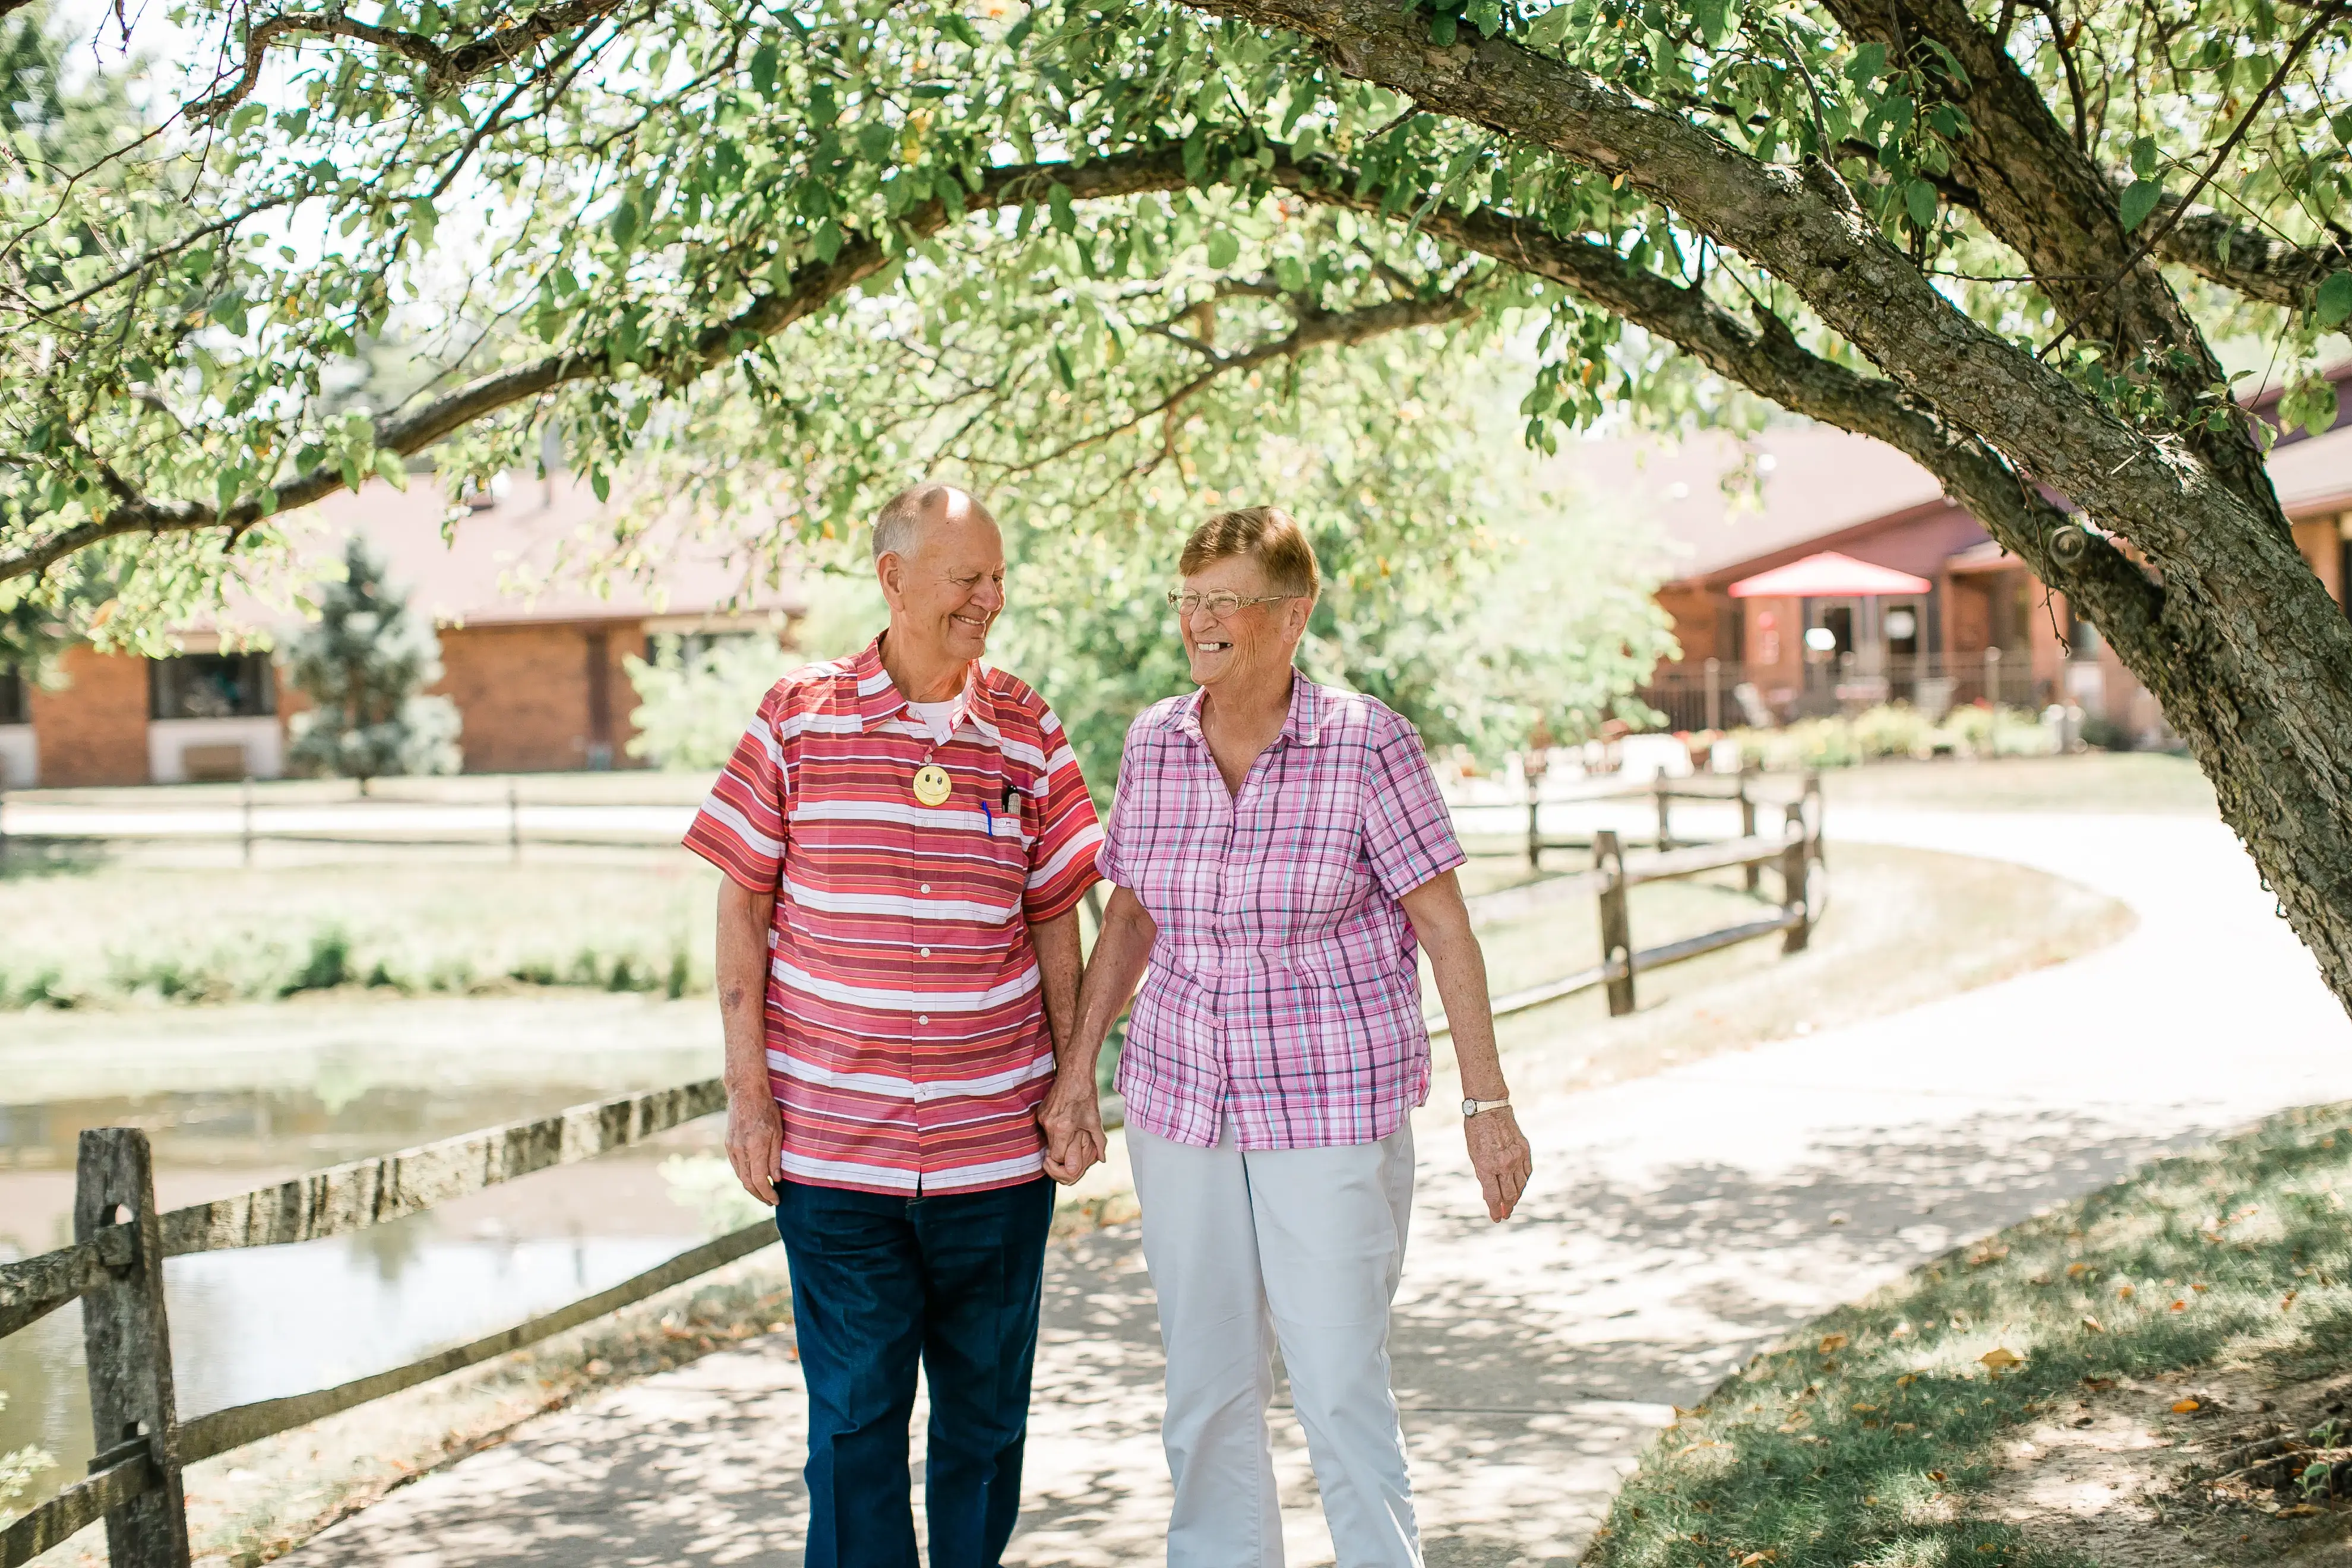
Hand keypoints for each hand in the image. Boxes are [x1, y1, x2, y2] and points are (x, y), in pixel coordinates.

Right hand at [726, 1091, 783, 1204]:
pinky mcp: (729, 1145)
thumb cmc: (766, 1110)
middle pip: (748, 1183)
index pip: (760, 1181)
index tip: (776, 1200)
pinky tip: (753, 1177)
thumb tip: (776, 1179)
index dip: (768, 1194)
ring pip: (741, 1176)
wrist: (745, 1093)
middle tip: (771, 1201)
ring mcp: (732, 1148)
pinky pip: (736, 1166)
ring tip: (764, 1192)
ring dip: (752, 1187)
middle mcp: (741, 1152)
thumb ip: (775, 1158)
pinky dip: (745, 1176)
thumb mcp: (778, 1133)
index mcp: (755, 1149)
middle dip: (760, 1195)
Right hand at [1039, 1068, 1105, 1184]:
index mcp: (1062, 1128)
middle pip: (1052, 1149)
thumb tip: (1102, 1158)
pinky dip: (1055, 1129)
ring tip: (1071, 1128)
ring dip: (1059, 1138)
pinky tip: (1065, 1119)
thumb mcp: (1095, 1120)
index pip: (1057, 1156)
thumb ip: (1099, 1142)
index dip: (1066, 1158)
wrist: (1074, 1073)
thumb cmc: (1086, 1096)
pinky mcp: (1040, 1112)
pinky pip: (1046, 1128)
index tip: (1073, 1153)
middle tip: (1075, 1141)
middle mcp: (1049, 1124)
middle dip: (1063, 1148)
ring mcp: (1042, 1118)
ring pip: (1048, 1139)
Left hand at [1465, 1106, 1531, 1221]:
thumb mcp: (1474, 1155)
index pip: (1493, 1196)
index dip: (1495, 1210)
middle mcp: (1504, 1164)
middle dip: (1507, 1207)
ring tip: (1512, 1203)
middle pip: (1509, 1194)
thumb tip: (1491, 1194)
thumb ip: (1484, 1175)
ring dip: (1516, 1196)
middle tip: (1505, 1214)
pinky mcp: (1525, 1151)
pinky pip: (1527, 1172)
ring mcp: (1517, 1157)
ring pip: (1520, 1185)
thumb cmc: (1477, 1132)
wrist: (1490, 1109)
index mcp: (1487, 1166)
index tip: (1496, 1218)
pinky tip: (1519, 1186)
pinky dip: (1523, 1181)